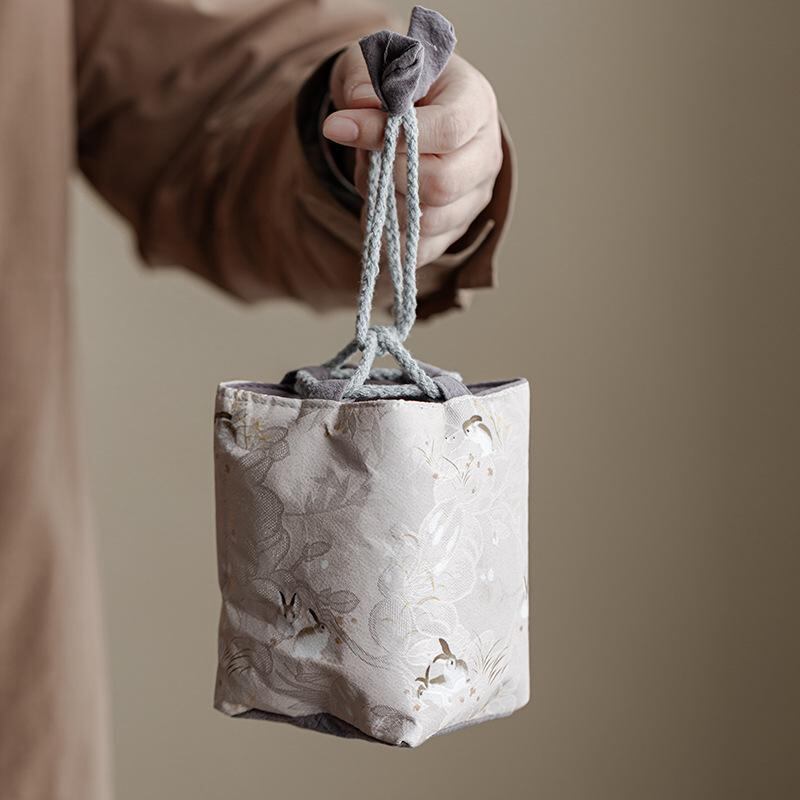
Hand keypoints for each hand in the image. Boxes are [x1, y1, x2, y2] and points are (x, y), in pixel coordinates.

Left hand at [324, 43, 502, 267]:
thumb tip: (357, 107)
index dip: (394, 136)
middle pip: (443, 184)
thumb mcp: (375, 63)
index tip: (341, 127)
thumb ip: (364, 79)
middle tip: (365, 156)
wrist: (410, 108)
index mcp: (475, 102)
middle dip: (389, 175)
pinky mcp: (457, 227)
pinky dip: (391, 236)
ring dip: (386, 204)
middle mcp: (485, 154)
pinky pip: (424, 249)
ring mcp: (475, 196)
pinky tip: (376, 208)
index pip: (448, 129)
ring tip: (372, 174)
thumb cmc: (397, 83)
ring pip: (430, 221)